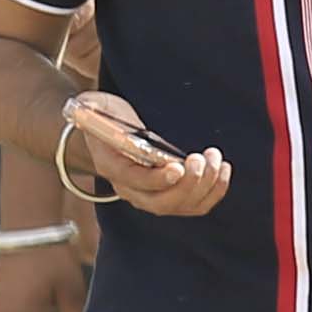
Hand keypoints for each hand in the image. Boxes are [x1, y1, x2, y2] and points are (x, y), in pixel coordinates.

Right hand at [58, 90, 232, 221]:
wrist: (109, 136)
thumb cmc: (103, 117)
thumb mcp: (92, 105)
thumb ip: (90, 106)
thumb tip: (89, 106)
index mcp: (112, 167)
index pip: (135, 182)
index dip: (158, 179)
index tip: (178, 167)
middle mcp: (131, 190)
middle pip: (162, 203)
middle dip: (189, 184)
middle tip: (202, 158)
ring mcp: (152, 196)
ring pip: (182, 206)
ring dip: (206, 186)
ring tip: (216, 158)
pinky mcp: (171, 195)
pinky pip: (195, 204)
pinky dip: (214, 191)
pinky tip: (223, 170)